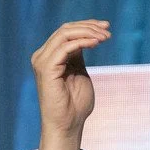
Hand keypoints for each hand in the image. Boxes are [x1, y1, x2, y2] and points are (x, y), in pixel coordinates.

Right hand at [31, 20, 110, 149]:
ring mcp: (42, 61)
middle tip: (107, 30)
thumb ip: (78, 56)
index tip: (106, 27)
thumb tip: (88, 38)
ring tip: (105, 36)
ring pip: (64, 34)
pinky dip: (82, 42)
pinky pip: (64, 47)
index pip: (66, 32)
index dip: (86, 26)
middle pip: (65, 30)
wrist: (68, 124)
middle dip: (89, 26)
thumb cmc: (76, 104)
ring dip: (87, 32)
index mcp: (50, 56)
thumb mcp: (79, 73)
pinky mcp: (46, 68)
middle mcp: (43, 56)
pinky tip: (96, 42)